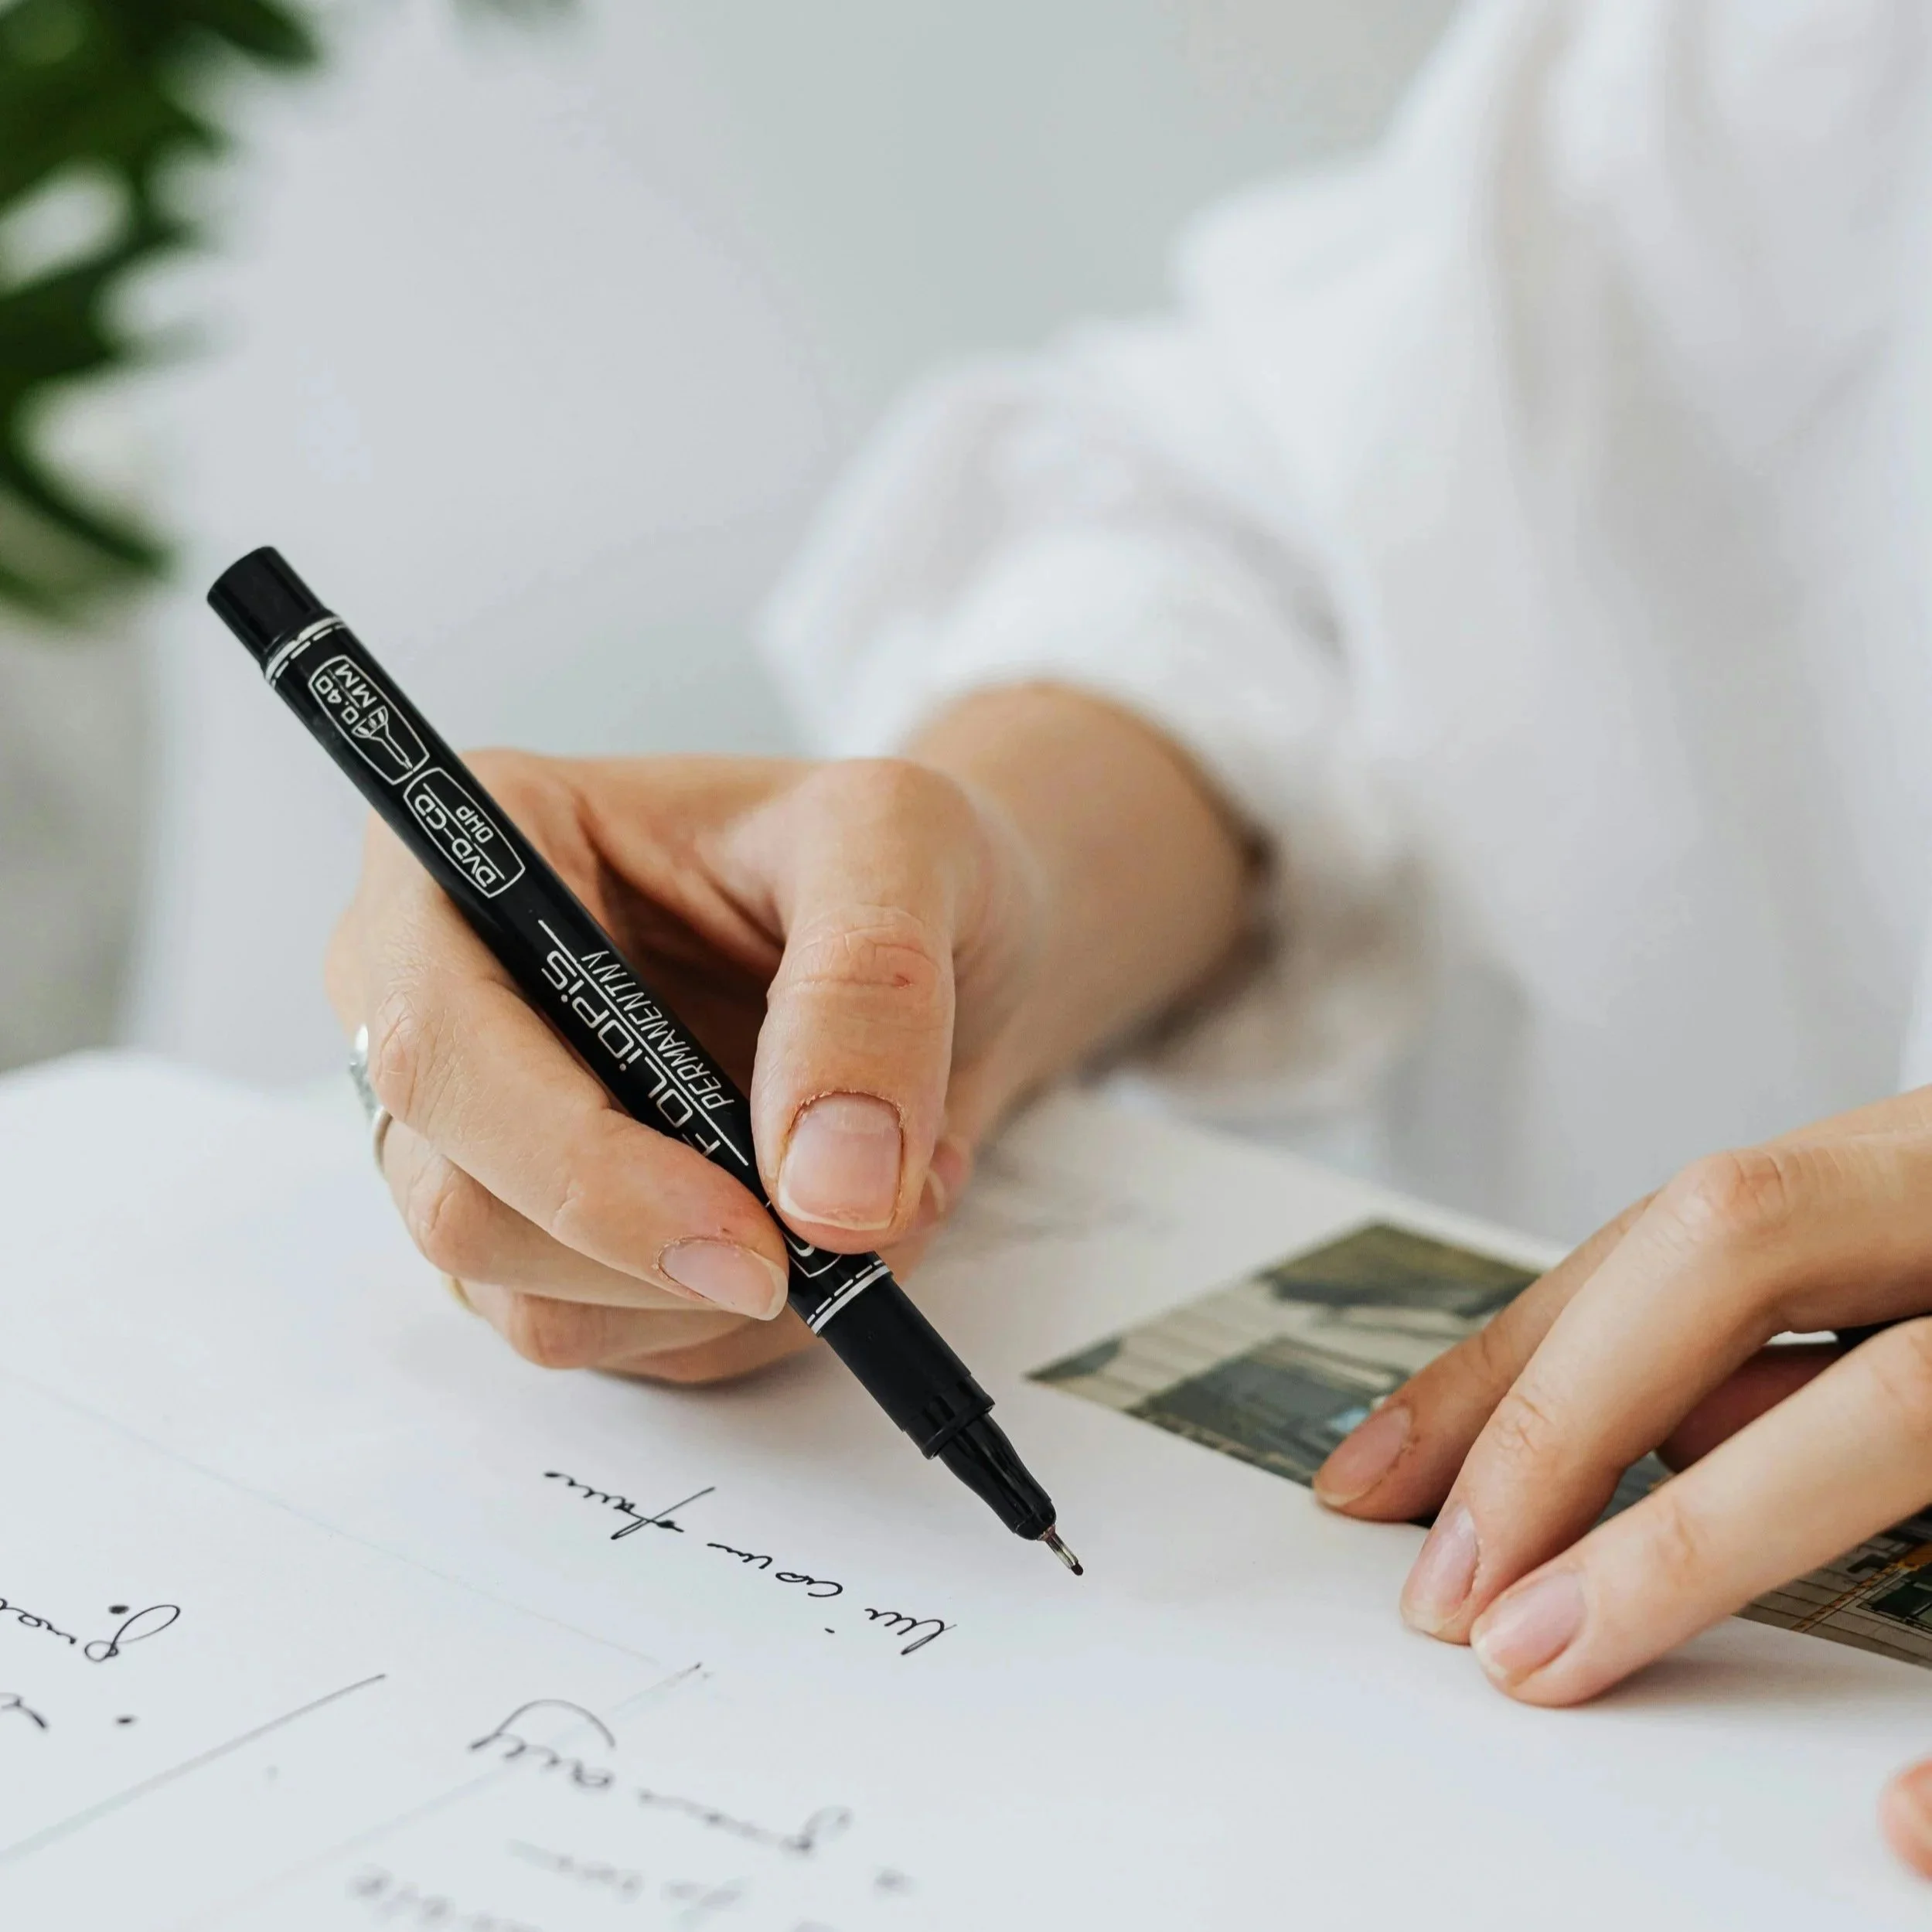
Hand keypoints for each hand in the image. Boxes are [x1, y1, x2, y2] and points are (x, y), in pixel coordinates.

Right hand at [326, 689, 1248, 1386]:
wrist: (942, 938)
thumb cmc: (881, 853)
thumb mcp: (902, 840)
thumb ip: (869, 987)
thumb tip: (826, 1194)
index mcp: (467, 863)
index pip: (439, 1048)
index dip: (578, 1163)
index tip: (746, 1235)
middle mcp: (441, 1010)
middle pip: (462, 1208)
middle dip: (662, 1257)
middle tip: (834, 1240)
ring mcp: (485, 1143)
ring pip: (537, 1304)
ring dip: (729, 1297)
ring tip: (874, 1185)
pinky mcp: (552, 1243)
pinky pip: (622, 1345)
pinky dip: (750, 1320)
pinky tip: (831, 1222)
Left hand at [1312, 1089, 1931, 1876]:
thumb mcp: (1910, 1260)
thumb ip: (1773, 1330)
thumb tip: (1570, 1447)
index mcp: (1929, 1156)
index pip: (1670, 1231)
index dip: (1512, 1361)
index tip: (1371, 1490)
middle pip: (1736, 1244)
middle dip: (1569, 1416)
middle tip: (1450, 1591)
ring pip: (1894, 1404)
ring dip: (1701, 1534)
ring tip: (1556, 1653)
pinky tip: (1906, 1827)